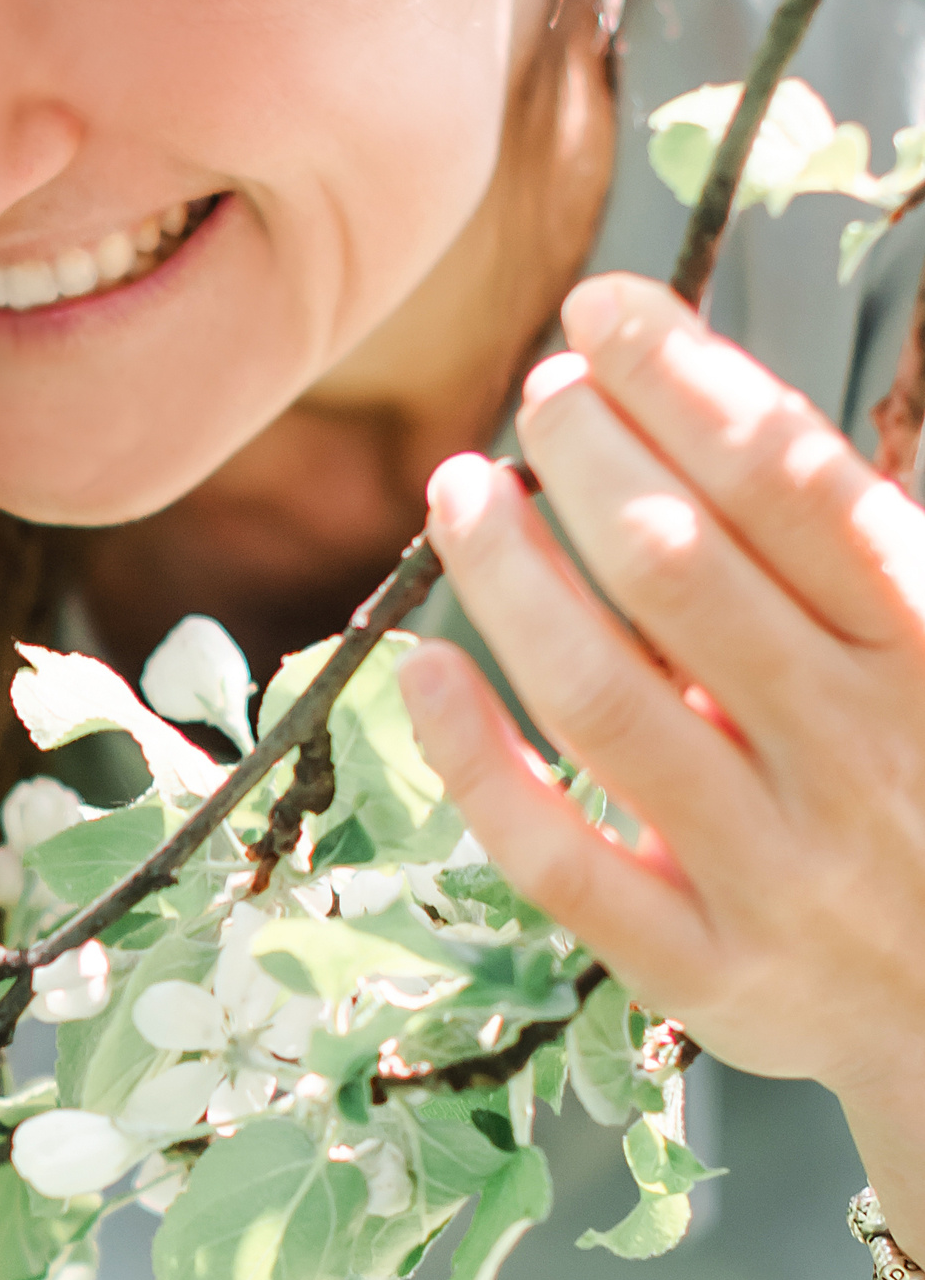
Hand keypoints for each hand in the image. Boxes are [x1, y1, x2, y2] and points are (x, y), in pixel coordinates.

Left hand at [400, 274, 924, 1233]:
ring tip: (459, 491)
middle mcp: (854, 750)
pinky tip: (425, 665)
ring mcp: (775, 868)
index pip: (791, 481)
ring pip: (602, 699)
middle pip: (679, 569)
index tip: (603, 310)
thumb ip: (838, 552)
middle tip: (536, 394)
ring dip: (511, 578)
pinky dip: (478, 759)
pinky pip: (561, 856)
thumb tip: (695, 400)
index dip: (685, 379)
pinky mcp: (703, 969)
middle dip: (588, 456)